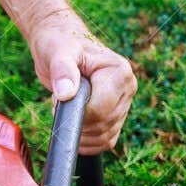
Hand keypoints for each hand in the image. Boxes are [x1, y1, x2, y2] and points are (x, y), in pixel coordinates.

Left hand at [26, 10, 136, 153]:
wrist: (62, 44)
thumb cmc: (59, 44)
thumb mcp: (57, 51)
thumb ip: (62, 70)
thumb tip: (65, 94)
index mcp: (120, 73)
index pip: (101, 110)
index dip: (77, 112)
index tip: (60, 97)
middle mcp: (128, 90)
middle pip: (103, 125)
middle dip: (76, 120)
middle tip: (60, 100)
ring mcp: (124, 105)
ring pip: (105, 137)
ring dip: (80, 131)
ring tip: (68, 105)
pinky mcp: (117, 118)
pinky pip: (106, 141)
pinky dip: (87, 141)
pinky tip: (73, 124)